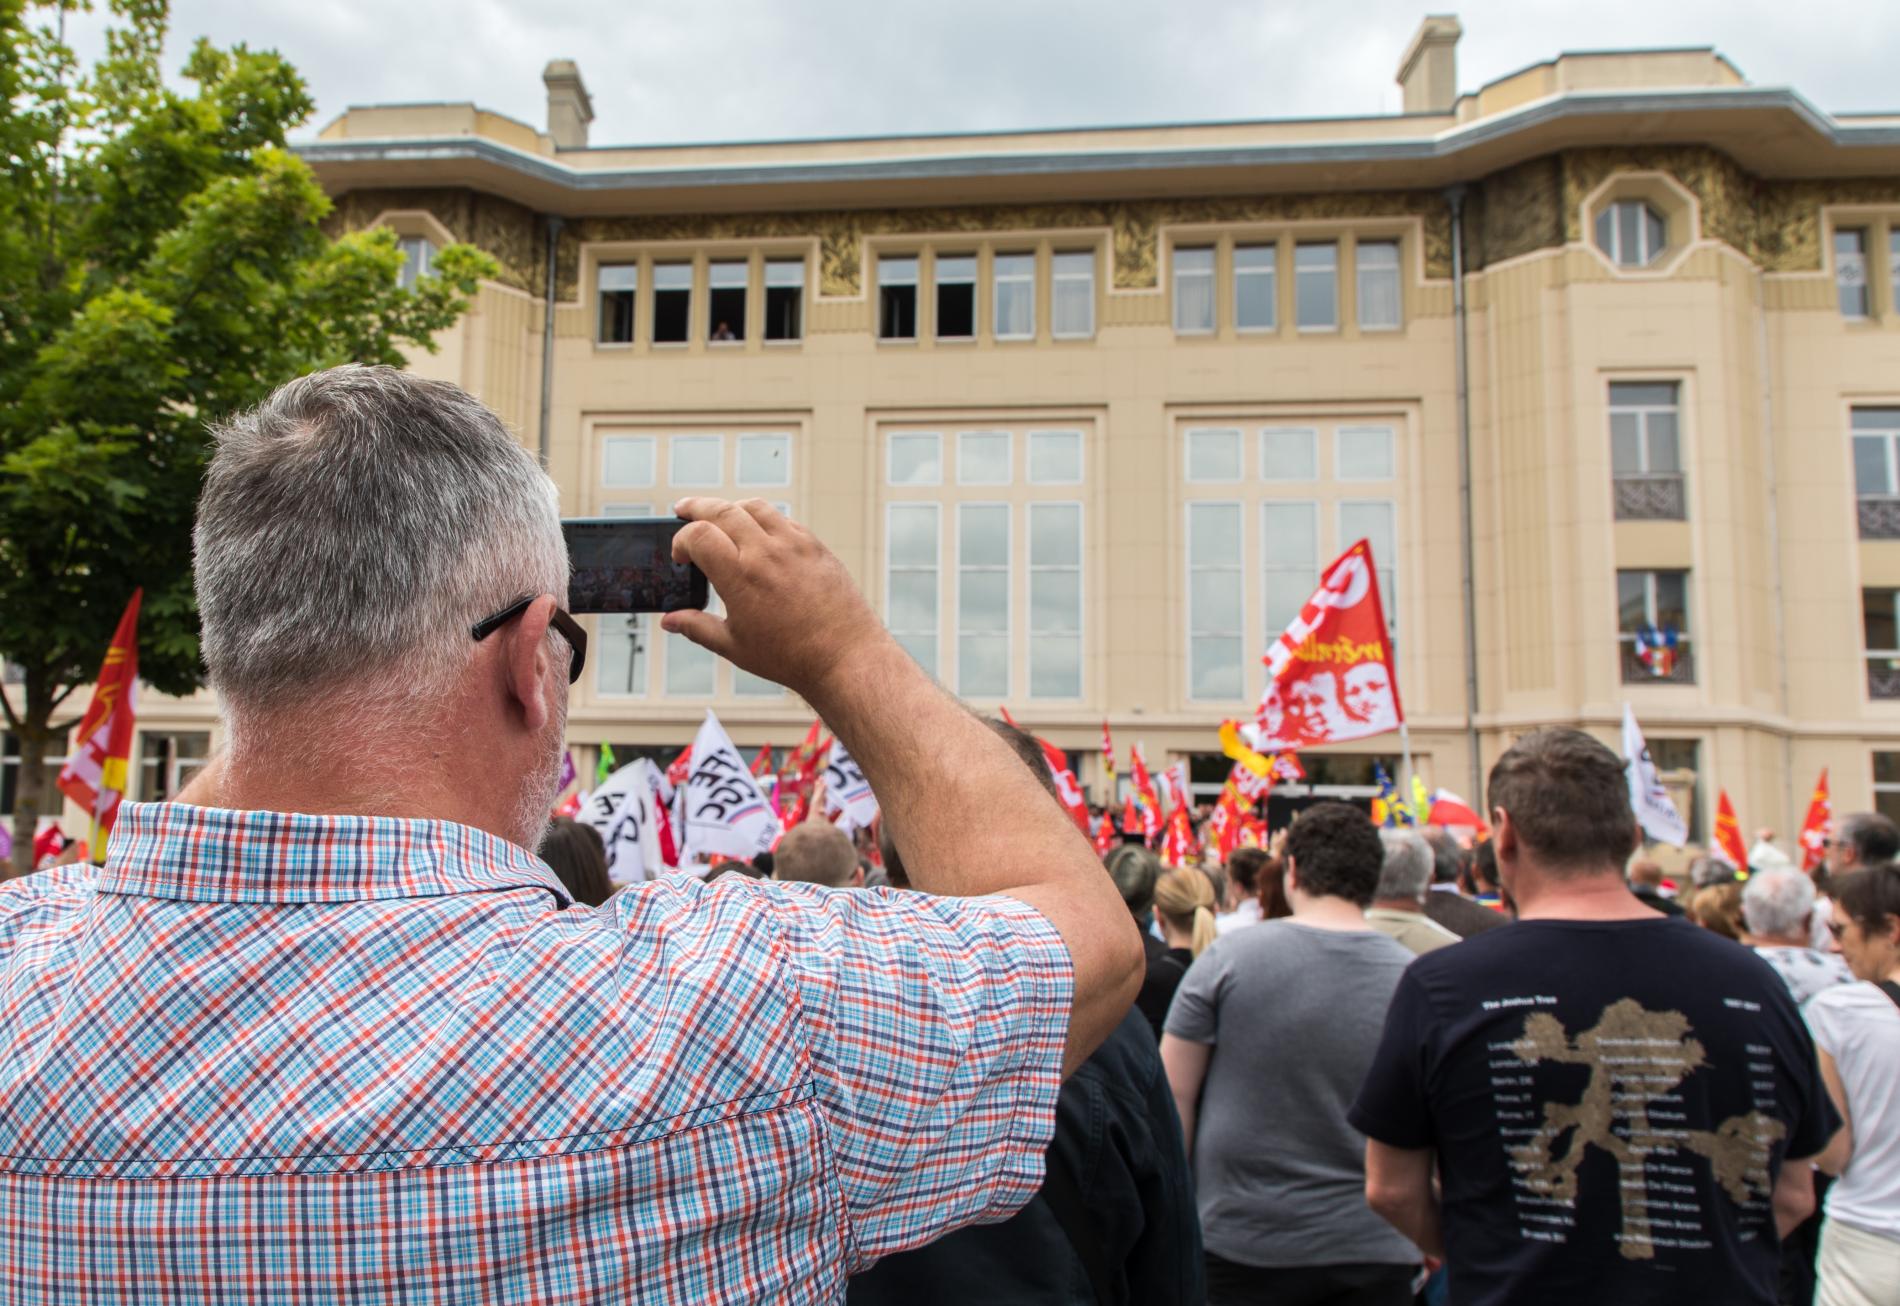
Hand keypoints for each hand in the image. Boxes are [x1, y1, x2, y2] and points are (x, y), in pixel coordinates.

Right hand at [661, 498, 897, 700]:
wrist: (844, 656)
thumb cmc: (791, 656)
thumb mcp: (735, 646)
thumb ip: (698, 627)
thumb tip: (670, 620)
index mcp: (740, 576)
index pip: (698, 535)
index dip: (680, 541)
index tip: (680, 556)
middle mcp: (766, 552)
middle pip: (722, 510)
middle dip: (696, 507)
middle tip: (684, 510)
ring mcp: (794, 545)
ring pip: (755, 507)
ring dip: (731, 508)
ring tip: (720, 516)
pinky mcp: (815, 546)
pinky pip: (784, 520)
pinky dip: (764, 519)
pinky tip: (758, 532)